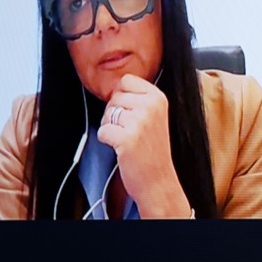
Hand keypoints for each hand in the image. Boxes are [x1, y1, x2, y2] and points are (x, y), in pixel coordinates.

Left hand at [98, 74, 192, 217]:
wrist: (158, 180)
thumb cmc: (153, 150)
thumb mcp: (155, 116)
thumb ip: (138, 99)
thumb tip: (114, 87)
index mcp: (158, 98)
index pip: (126, 80)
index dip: (122, 96)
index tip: (131, 112)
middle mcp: (150, 107)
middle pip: (114, 97)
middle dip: (115, 113)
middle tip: (130, 130)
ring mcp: (139, 122)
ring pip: (107, 113)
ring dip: (111, 127)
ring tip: (126, 139)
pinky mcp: (126, 138)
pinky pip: (103, 130)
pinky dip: (107, 140)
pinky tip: (121, 148)